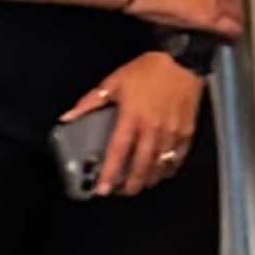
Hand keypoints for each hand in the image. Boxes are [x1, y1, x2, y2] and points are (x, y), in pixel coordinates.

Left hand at [61, 48, 207, 197]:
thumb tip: (68, 117)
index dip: (109, 173)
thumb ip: (90, 102)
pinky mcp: (187, 131)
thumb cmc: (148, 71)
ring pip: (160, 165)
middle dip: (130, 184)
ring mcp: (172, 132)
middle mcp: (153, 129)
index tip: (102, 189)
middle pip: (141, 166)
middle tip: (121, 192)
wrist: (183, 61)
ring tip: (138, 185)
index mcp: (132, 118)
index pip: (118, 152)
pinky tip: (161, 172)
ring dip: (148, 179)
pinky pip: (178, 157)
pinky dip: (168, 168)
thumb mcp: (114, 82)